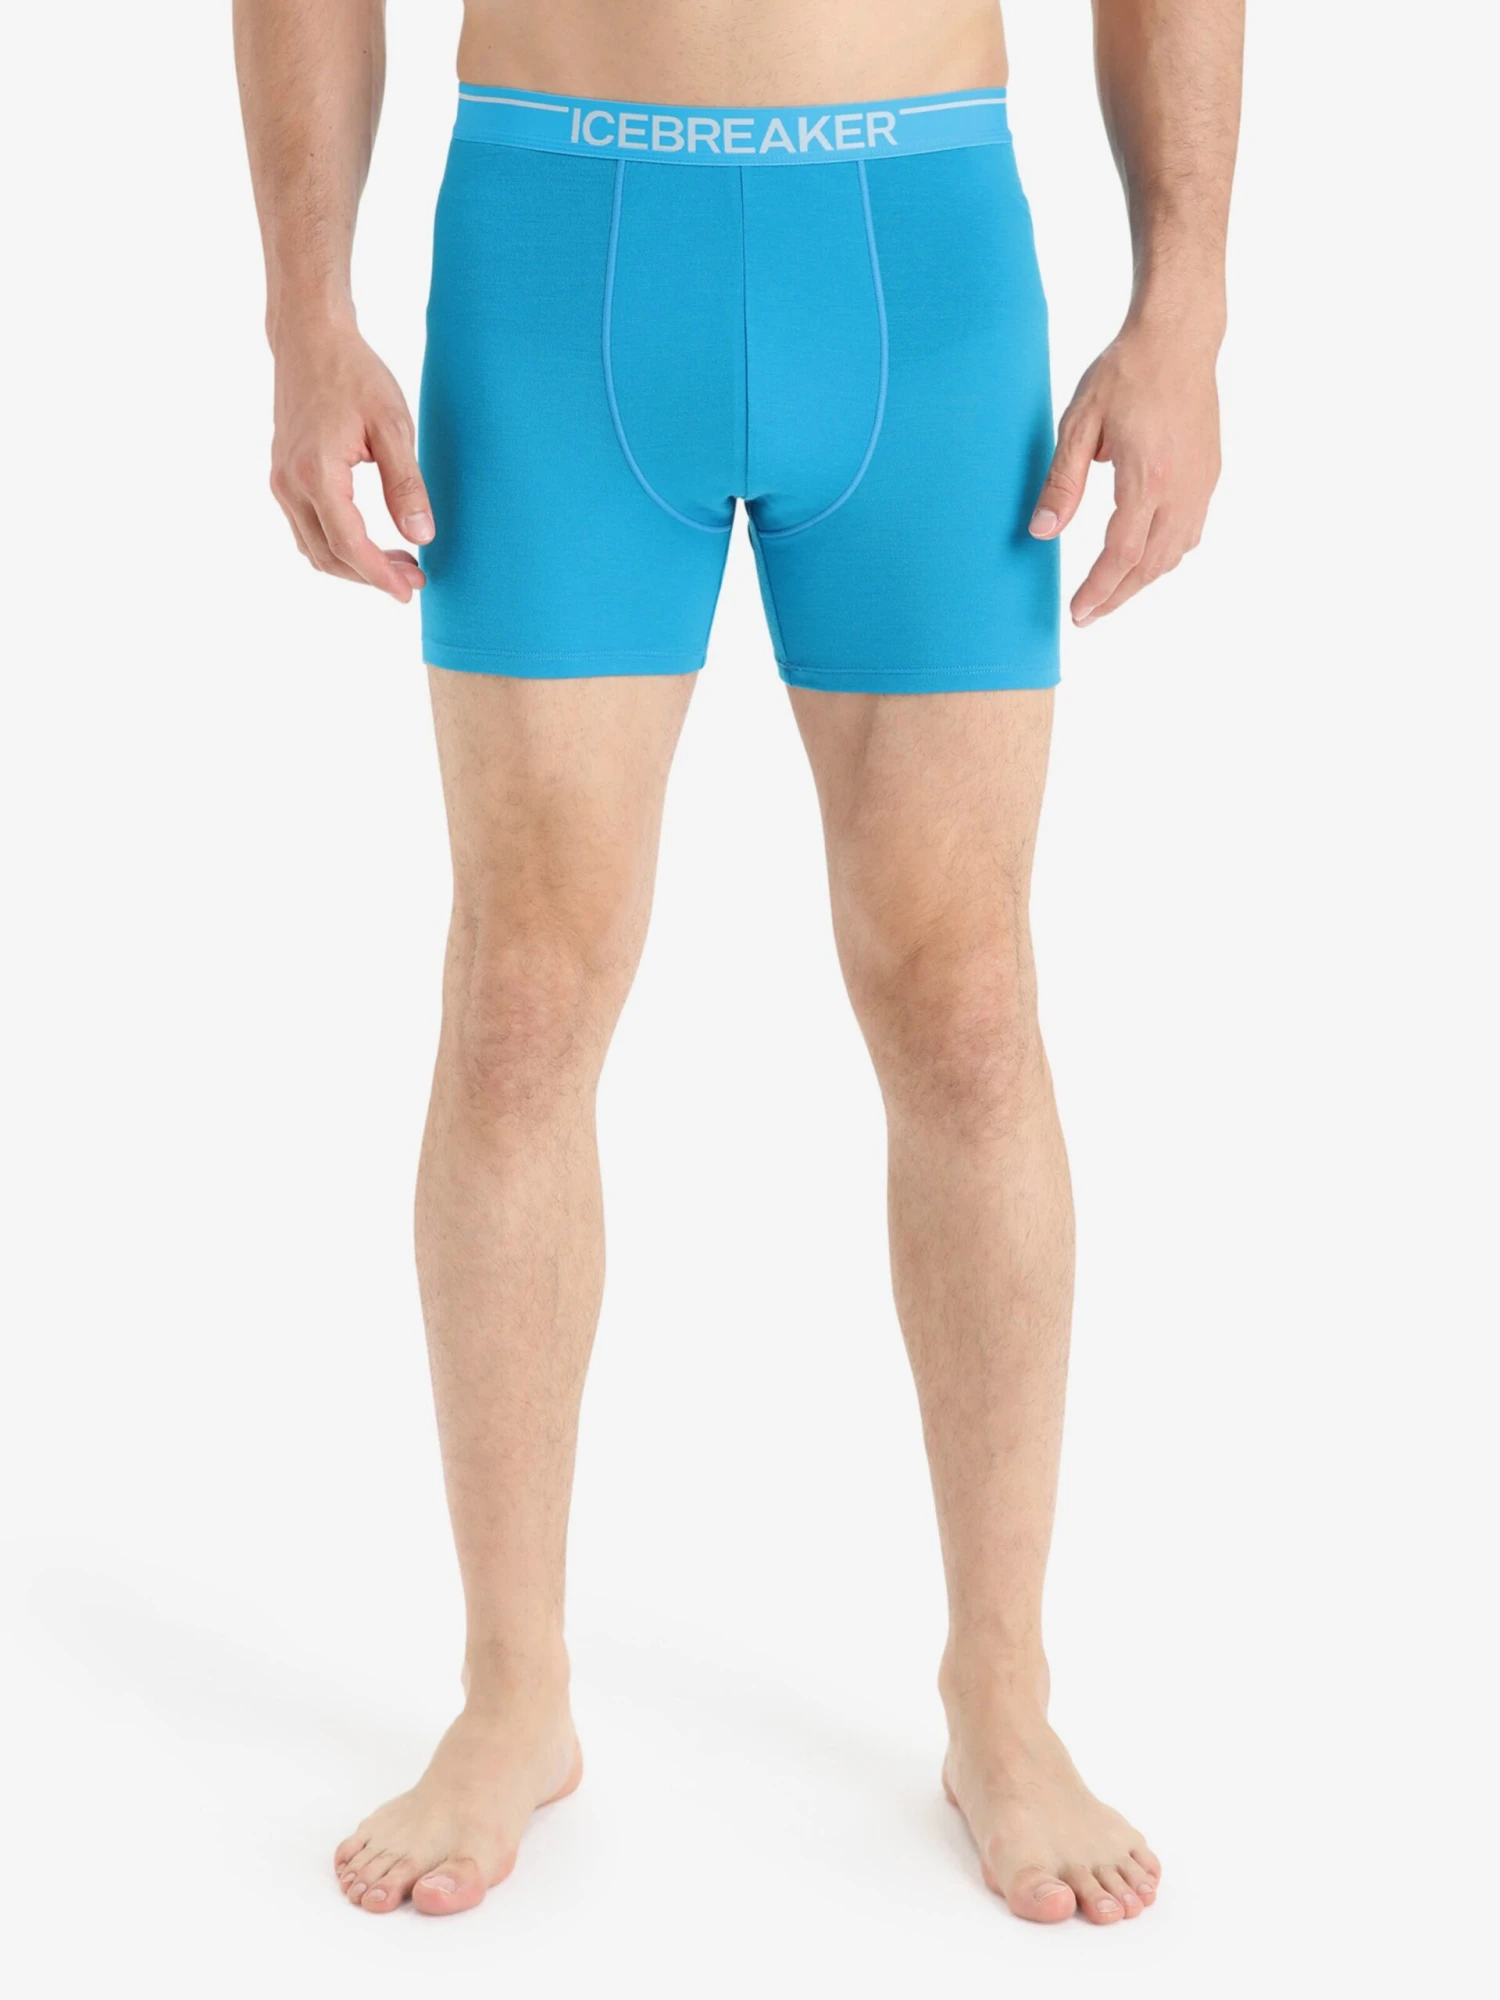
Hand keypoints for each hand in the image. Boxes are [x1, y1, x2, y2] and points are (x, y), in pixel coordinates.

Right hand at [269, 327, 432, 603]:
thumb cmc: (354, 373)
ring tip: (398, 562)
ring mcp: (280, 481)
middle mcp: (289, 484)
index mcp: (317, 474)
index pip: (349, 545)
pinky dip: (336, 546)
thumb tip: (421, 537)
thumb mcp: (393, 425)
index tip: (409, 592)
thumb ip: (406, 484)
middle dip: (371, 576)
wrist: (310, 338)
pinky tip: (370, 542)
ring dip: (354, 565)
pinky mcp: (282, 476)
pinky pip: (306, 529)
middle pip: (328, 556)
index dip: (380, 575)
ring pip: (313, 548)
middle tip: (414, 578)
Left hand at [1028, 326, 1220, 625]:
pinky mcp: (1209, 473)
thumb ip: (1062, 483)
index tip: (1078, 612)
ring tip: (1111, 593)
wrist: (1179, 337)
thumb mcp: (1079, 424)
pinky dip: (1165, 555)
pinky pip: (1190, 531)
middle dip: (1118, 595)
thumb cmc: (1125, 372)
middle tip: (1089, 615)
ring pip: (1175, 553)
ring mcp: (1201, 482)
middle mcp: (1181, 487)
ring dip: (1142, 579)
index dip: (1099, 589)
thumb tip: (1042, 533)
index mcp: (1147, 478)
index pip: (1122, 554)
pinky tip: (1144, 558)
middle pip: (1151, 565)